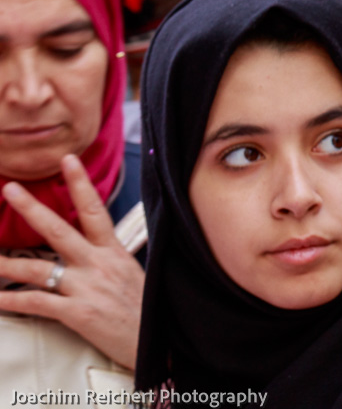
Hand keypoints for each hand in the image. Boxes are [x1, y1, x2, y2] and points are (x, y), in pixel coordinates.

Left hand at [0, 154, 143, 369]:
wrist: (163, 342)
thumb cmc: (149, 311)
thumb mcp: (136, 275)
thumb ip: (113, 260)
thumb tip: (98, 248)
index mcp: (114, 253)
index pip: (95, 210)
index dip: (80, 184)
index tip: (68, 161)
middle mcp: (99, 265)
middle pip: (60, 230)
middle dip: (32, 209)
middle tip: (10, 190)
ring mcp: (87, 288)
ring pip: (39, 268)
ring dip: (7, 262)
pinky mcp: (79, 314)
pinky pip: (38, 303)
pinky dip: (13, 301)